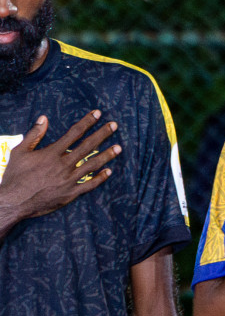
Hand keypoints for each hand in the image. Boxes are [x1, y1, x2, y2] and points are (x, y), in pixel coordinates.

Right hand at [0, 111, 118, 223]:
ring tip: (119, 147)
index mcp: (51, 153)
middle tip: (115, 126)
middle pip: (87, 146)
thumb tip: (44, 118)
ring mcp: (68, 179)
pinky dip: (100, 178)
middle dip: (102, 134)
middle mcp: (63, 164)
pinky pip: (89, 185)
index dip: (87, 122)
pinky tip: (109, 171)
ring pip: (92, 165)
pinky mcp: (70, 193)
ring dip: (107, 155)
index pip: (74, 133)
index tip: (98, 114)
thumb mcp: (19, 152)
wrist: (14, 201)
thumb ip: (34, 134)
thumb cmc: (15, 176)